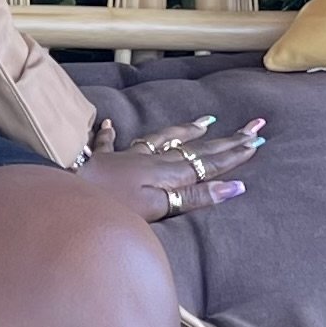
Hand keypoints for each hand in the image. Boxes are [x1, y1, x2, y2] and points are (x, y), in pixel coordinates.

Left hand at [78, 115, 266, 222]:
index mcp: (166, 173)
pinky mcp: (101, 159)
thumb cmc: (114, 204)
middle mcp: (150, 160)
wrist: (69, 186)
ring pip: (160, 139)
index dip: (233, 153)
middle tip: (251, 125)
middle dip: (224, 139)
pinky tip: (110, 125)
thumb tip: (232, 186)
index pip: (208, 162)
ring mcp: (126, 156)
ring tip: (204, 121)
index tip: (256, 139)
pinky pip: (110, 143)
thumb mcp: (158, 205)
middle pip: (193, 148)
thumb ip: (192, 195)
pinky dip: (112, 134)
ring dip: (183, 131)